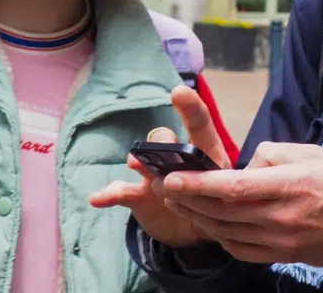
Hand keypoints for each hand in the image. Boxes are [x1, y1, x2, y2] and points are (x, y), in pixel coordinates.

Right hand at [89, 85, 232, 247]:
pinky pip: (121, 192)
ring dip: (139, 161)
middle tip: (166, 153)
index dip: (191, 107)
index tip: (179, 92)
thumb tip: (206, 180)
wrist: (193, 229)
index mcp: (204, 154)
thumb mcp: (224, 196)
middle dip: (163, 140)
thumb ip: (216, 188)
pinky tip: (98, 198)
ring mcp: (154, 176)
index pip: (199, 125)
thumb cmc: (214, 203)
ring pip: (143, 160)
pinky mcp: (138, 197)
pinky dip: (109, 194)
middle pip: (165, 138)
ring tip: (136, 163)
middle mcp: (175, 158)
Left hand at [162, 143, 322, 267]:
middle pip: (222, 211)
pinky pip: (241, 250)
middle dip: (187, 199)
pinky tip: (210, 223)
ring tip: (178, 202)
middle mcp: (281, 217)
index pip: (233, 187)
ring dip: (198, 218)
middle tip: (164, 186)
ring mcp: (281, 241)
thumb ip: (271, 154)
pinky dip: (220, 236)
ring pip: (226, 232)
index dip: (198, 184)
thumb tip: (244, 164)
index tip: (173, 177)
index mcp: (289, 185)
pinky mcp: (282, 256)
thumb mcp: (311, 152)